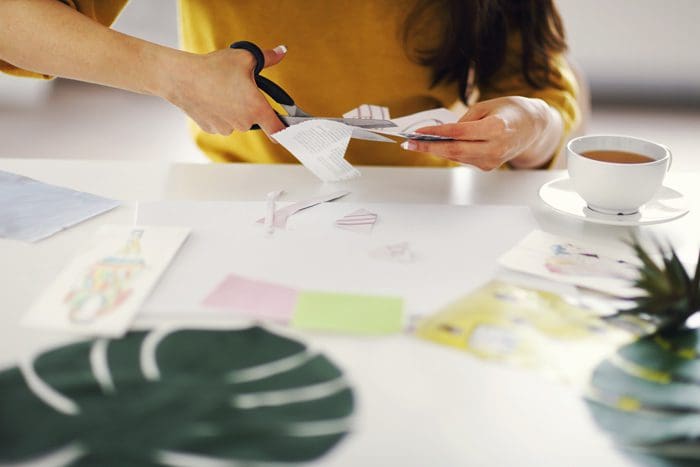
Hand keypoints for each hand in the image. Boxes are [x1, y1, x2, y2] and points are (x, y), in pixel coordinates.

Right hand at [163, 45, 287, 135]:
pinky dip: (219, 113)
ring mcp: (226, 128)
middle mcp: (243, 123)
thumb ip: (268, 57)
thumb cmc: (214, 67)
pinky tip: (210, 98)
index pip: (278, 129)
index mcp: (256, 108)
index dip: (284, 130)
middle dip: (251, 107)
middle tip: (239, 89)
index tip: (286, 131)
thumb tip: (282, 51)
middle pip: (254, 119)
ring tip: (221, 90)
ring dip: (234, 110)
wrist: (181, 78)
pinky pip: (221, 122)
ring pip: (237, 121)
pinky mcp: (211, 129)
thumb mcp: (245, 57)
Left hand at [402, 96, 562, 169]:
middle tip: (409, 144)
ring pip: (457, 158)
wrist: (532, 126)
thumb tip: (443, 133)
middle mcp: (495, 148)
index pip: (459, 133)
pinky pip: (464, 159)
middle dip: (429, 147)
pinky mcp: (489, 167)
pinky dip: (449, 153)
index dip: (436, 133)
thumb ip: (464, 120)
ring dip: (435, 151)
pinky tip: (435, 147)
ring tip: (416, 145)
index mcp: (497, 128)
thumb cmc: (509, 111)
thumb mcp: (486, 106)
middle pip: (455, 151)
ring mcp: (493, 161)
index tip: (417, 132)